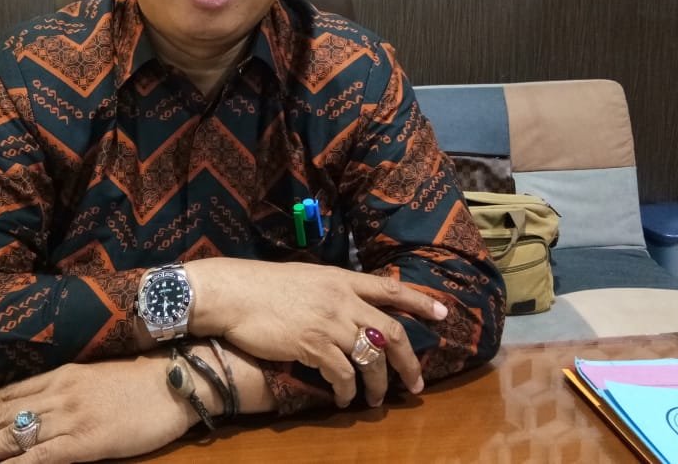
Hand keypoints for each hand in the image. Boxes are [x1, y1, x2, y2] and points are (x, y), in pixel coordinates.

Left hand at [0, 354, 194, 462]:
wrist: (174, 380)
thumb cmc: (143, 381)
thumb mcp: (99, 378)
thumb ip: (72, 391)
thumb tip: (48, 407)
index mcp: (63, 376)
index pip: (12, 393)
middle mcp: (58, 393)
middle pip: (2, 414)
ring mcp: (68, 417)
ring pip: (11, 436)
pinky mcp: (83, 441)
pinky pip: (39, 458)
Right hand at [186, 258, 447, 408]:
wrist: (234, 292)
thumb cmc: (263, 285)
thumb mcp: (307, 278)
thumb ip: (331, 291)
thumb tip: (347, 306)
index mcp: (341, 278)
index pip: (390, 289)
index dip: (420, 301)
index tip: (444, 313)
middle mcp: (341, 299)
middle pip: (391, 331)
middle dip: (409, 360)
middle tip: (417, 383)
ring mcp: (328, 322)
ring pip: (371, 357)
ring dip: (379, 383)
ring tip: (377, 399)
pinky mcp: (312, 344)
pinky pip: (343, 374)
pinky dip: (348, 390)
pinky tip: (346, 398)